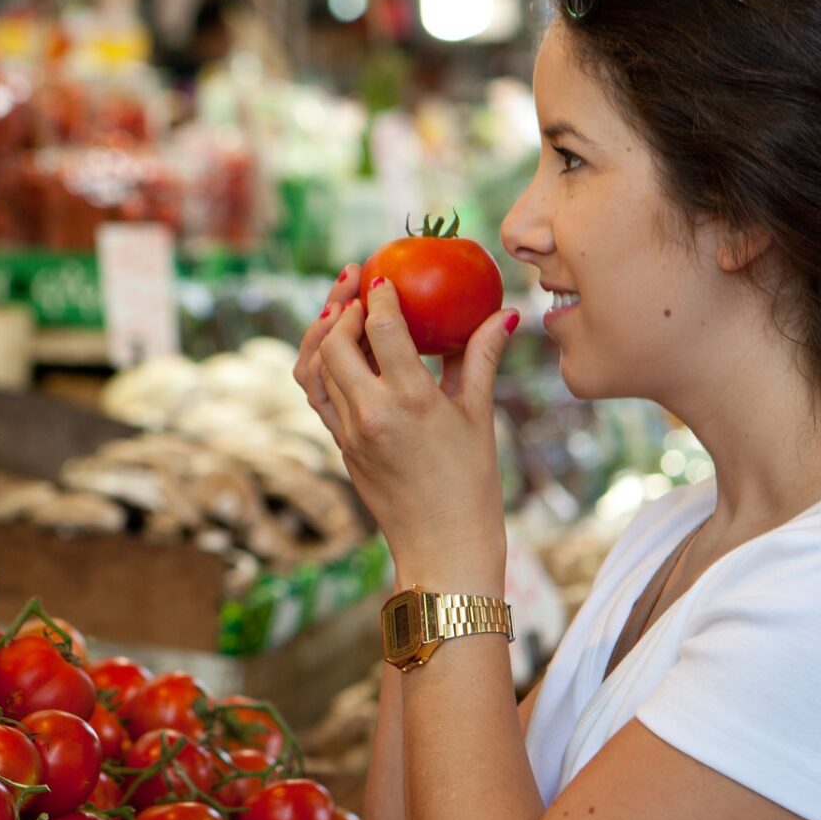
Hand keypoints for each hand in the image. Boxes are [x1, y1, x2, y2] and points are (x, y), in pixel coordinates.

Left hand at [294, 266, 517, 591]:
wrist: (442, 545)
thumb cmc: (471, 482)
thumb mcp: (478, 416)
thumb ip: (481, 358)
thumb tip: (505, 313)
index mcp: (412, 402)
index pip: (384, 330)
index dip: (380, 296)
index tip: (383, 274)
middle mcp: (372, 414)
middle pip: (336, 344)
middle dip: (341, 306)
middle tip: (354, 282)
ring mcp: (348, 433)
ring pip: (315, 369)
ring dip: (322, 333)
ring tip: (337, 308)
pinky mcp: (340, 446)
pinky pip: (317, 395)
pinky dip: (318, 365)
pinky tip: (333, 347)